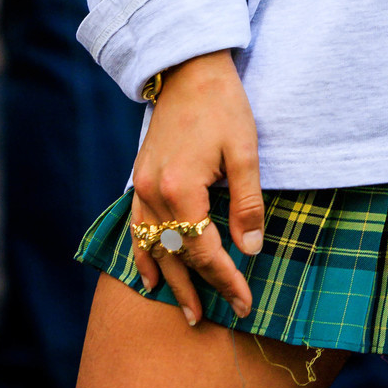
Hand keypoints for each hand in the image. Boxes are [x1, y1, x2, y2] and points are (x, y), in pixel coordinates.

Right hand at [129, 51, 263, 327]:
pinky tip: (150, 274)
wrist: (189, 69)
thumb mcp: (246, 151)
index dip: (226, 279)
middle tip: (212, 319)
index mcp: (182, 188)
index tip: (244, 302)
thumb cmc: (223, 106)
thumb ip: (247, 203)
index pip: (205, 249)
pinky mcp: (139, 178)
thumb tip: (251, 249)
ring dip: (169, 280)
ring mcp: (141, 186)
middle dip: (197, 288)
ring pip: (152, 247)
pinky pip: (136, 227)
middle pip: (176, 254)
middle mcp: (154, 193)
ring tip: (185, 310)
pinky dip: (142, 253)